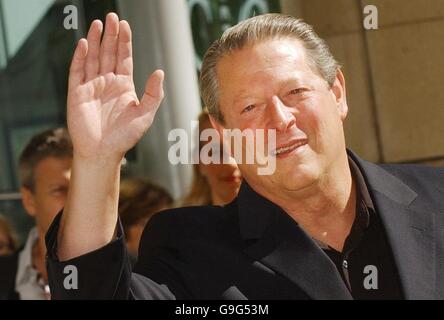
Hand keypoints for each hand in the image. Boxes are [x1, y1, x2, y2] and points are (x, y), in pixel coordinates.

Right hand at [67, 13, 163, 162]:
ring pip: (93, 58)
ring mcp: (91, 86)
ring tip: (98, 24)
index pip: (124, 58)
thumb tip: (159, 71)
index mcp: (123, 85)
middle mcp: (107, 82)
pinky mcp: (77, 93)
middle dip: (111, 35)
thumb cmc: (125, 136)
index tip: (125, 25)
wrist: (103, 152)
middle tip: (112, 16)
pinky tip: (85, 44)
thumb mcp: (145, 114)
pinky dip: (80, 58)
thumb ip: (153, 94)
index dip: (124, 41)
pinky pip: (78, 72)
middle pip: (109, 53)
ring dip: (96, 41)